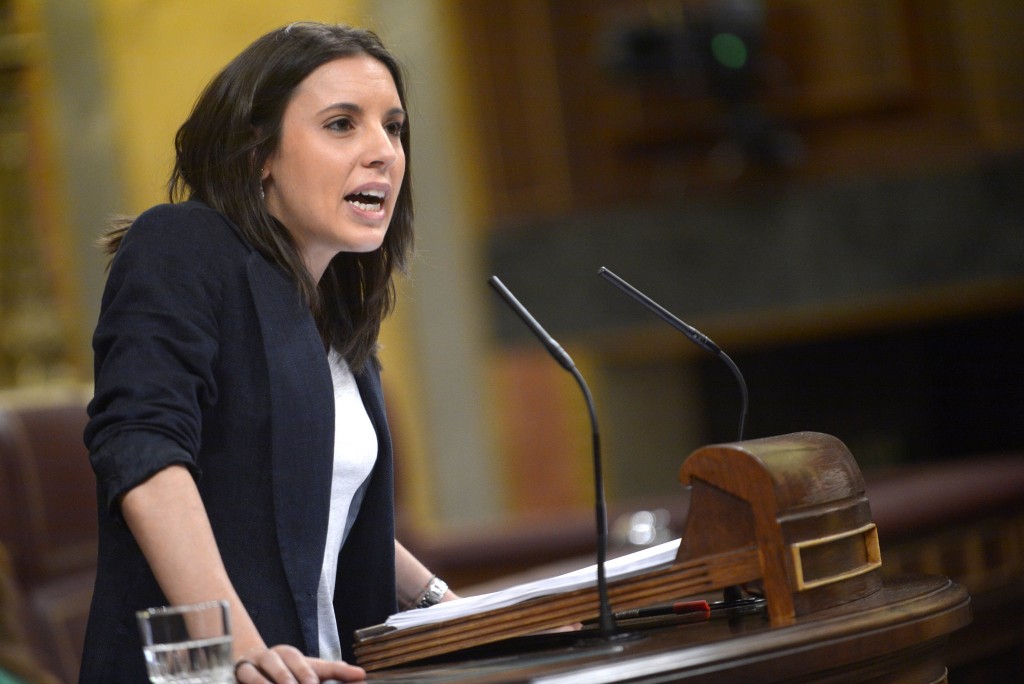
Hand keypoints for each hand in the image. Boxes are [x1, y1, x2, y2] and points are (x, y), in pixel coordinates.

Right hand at [233, 645, 364, 682]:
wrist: (250, 665)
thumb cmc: (286, 671)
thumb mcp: (309, 670)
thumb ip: (334, 672)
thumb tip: (361, 675)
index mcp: (291, 655)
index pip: (305, 663)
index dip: (308, 674)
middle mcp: (272, 656)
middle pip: (282, 667)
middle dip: (291, 681)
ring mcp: (253, 664)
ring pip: (258, 673)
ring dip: (270, 683)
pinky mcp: (238, 673)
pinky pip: (244, 678)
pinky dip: (252, 683)